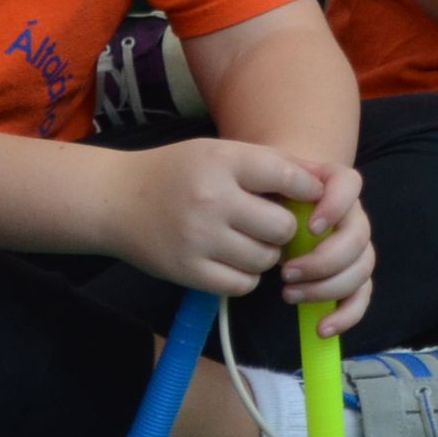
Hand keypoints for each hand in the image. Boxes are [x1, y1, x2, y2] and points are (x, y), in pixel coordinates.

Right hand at [109, 138, 328, 299]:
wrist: (115, 201)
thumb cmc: (177, 172)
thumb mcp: (220, 152)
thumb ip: (268, 164)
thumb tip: (322, 184)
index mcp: (223, 162)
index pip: (288, 177)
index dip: (307, 189)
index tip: (307, 196)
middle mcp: (212, 200)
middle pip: (283, 226)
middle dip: (285, 227)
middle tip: (272, 223)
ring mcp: (198, 240)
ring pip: (266, 259)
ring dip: (267, 254)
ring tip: (250, 240)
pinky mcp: (186, 272)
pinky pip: (241, 284)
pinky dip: (246, 276)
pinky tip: (234, 260)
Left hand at [279, 160, 377, 335]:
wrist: (273, 207)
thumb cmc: (269, 195)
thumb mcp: (265, 182)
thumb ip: (273, 183)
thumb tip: (272, 200)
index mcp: (334, 185)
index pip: (350, 185)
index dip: (337, 207)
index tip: (311, 227)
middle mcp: (352, 214)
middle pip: (359, 237)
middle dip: (323, 260)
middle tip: (286, 272)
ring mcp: (355, 247)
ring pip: (361, 269)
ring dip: (327, 288)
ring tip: (288, 294)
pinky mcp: (352, 277)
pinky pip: (361, 296)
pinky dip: (346, 315)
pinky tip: (322, 328)